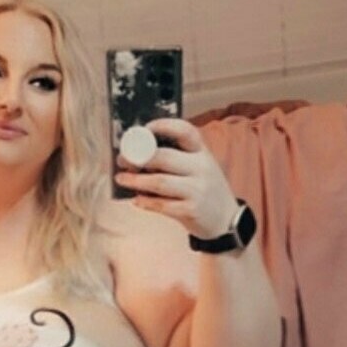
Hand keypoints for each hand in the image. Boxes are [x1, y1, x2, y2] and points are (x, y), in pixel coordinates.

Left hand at [114, 118, 239, 239]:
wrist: (225, 219)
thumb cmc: (203, 189)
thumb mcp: (198, 167)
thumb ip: (176, 158)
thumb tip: (137, 154)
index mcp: (202, 152)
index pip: (185, 131)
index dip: (163, 126)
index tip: (143, 129)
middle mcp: (202, 168)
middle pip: (165, 157)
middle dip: (138, 157)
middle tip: (122, 160)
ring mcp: (197, 190)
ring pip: (160, 182)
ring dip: (136, 180)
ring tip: (121, 179)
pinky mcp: (191, 210)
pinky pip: (162, 205)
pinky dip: (146, 201)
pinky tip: (136, 199)